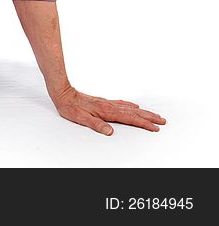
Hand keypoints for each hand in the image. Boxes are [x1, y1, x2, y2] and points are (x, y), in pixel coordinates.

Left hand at [50, 85, 166, 135]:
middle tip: (163, 121)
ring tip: (154, 114)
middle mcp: (109, 106)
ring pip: (130, 107)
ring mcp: (107, 103)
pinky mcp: (103, 102)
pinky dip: (130, 105)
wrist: (63, 93)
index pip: (130, 118)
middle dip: (149, 117)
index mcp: (106, 111)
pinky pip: (121, 103)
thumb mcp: (81, 118)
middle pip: (134, 112)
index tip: (155, 127)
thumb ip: (96, 125)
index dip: (143, 123)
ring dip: (143, 111)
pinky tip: (134, 105)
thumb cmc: (70, 107)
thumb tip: (109, 132)